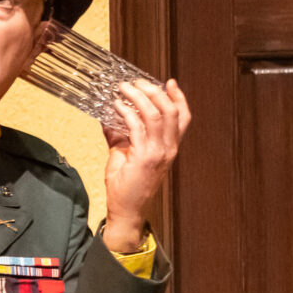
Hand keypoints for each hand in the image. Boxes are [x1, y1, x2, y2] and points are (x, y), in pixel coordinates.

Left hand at [100, 75, 191, 255]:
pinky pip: (138, 129)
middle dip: (155, 92)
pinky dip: (127, 114)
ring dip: (139, 98)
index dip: (179, 97)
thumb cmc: (127, 186)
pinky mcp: (144, 158)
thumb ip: (121, 137)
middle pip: (171, 111)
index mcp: (170, 146)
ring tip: (124, 89)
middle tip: (136, 82)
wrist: (127, 211)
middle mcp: (169, 148)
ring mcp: (158, 153)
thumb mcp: (125, 156)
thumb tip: (109, 118)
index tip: (169, 82)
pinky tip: (116, 107)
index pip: (183, 117)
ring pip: (156, 115)